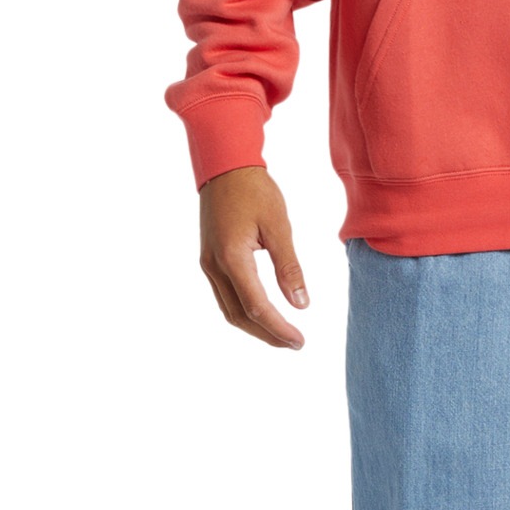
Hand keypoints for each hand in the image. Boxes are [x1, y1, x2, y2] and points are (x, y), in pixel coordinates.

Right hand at [198, 165, 309, 348]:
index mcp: (232, 258)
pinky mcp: (209, 259)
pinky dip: (243, 311)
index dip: (278, 328)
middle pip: (238, 316)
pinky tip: (262, 314)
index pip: (256, 307)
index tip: (300, 340)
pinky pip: (224, 295)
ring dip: (254, 326)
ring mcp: (208, 264)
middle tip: (295, 343)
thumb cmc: (254, 190)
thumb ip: (289, 266)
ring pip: (229, 309)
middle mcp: (214, 266)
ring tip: (281, 334)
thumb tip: (301, 304)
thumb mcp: (279, 226)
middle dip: (267, 334)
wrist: (225, 166)